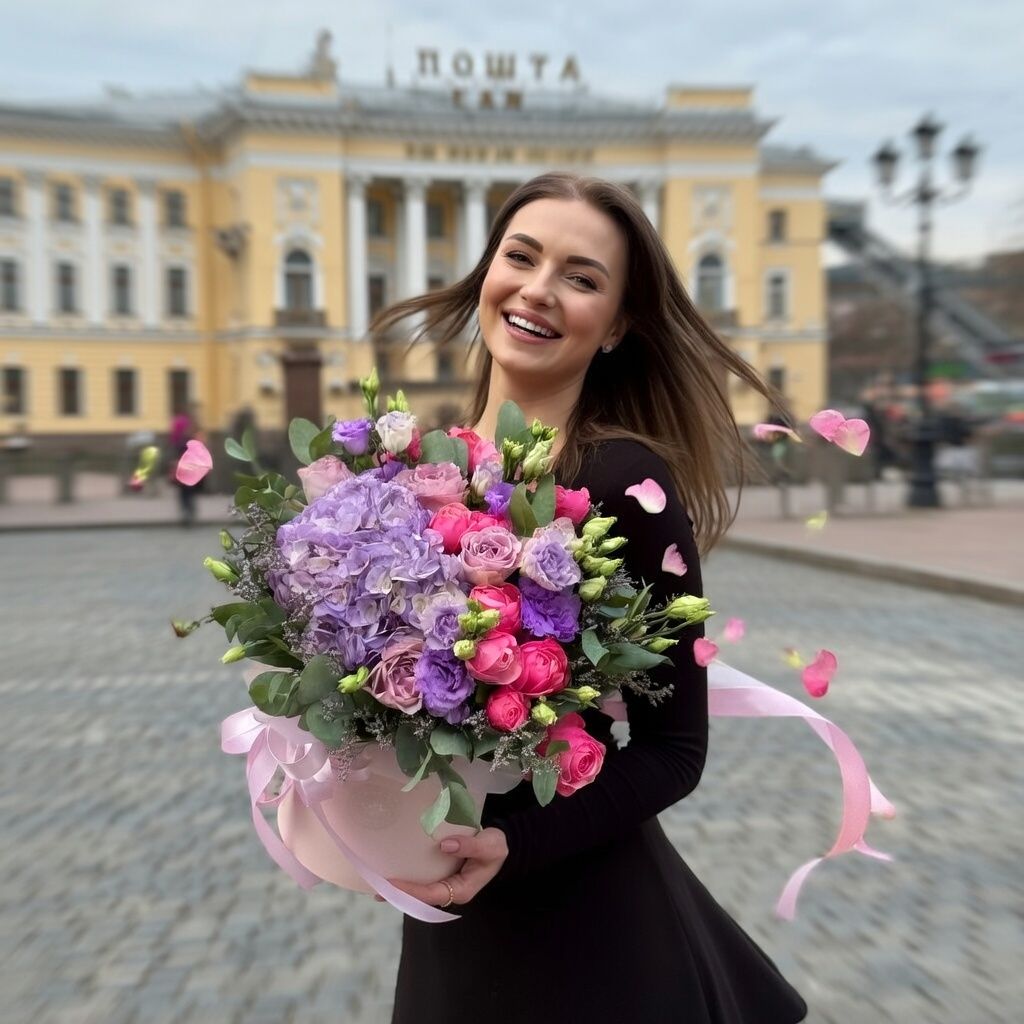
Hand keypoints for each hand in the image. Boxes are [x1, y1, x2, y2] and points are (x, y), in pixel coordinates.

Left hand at [377, 827, 508, 907]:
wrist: (499, 845)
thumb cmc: (496, 847)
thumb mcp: (491, 845)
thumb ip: (471, 846)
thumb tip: (445, 845)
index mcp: (462, 890)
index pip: (431, 894)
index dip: (411, 891)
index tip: (392, 883)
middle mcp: (451, 890)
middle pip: (421, 898)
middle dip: (399, 895)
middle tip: (376, 889)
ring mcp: (445, 884)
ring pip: (419, 891)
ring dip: (400, 888)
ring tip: (377, 883)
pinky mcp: (441, 874)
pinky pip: (422, 879)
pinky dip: (407, 877)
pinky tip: (392, 870)